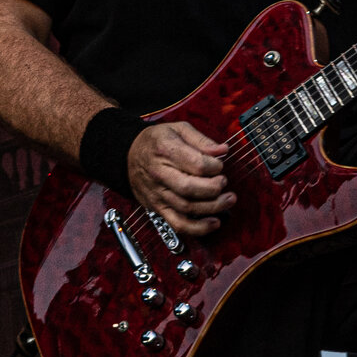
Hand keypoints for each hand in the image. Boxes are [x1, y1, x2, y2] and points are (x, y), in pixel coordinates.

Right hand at [128, 121, 236, 237]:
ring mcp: (157, 193)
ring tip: (228, 200)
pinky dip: (198, 228)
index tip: (219, 165)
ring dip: (212, 207)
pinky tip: (214, 223)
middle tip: (224, 182)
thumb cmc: (156, 142)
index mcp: (165, 149)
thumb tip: (223, 151)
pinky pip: (178, 224)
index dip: (215, 166)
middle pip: (190, 188)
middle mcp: (159, 173)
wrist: (128, 155)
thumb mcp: (178, 129)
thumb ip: (201, 140)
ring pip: (187, 207)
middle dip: (214, 188)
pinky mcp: (157, 208)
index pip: (196, 163)